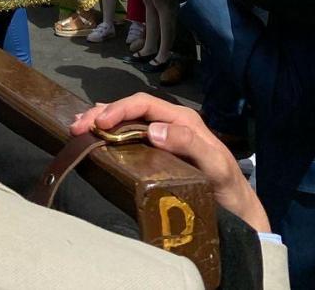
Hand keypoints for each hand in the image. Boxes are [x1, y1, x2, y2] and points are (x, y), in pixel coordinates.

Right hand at [71, 92, 270, 233]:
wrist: (237, 210)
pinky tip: (96, 138)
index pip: (144, 104)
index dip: (119, 109)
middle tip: (77, 125)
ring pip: (127, 119)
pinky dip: (110, 134)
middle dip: (102, 113)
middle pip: (131, 109)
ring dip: (101, 120)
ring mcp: (163, 136)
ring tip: (78, 127)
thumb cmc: (228, 187)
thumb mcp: (215, 165)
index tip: (99, 123)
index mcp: (182, 119)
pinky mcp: (157, 151)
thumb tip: (153, 129)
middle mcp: (170, 122)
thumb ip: (189, 144)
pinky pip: (130, 135)